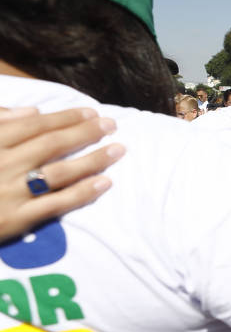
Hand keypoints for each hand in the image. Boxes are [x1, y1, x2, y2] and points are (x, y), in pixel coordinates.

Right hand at [0, 107, 124, 242]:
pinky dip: (84, 192)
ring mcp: (10, 193)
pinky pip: (57, 203)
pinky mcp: (17, 220)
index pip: (34, 126)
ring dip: (93, 159)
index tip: (90, 112)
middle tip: (112, 125)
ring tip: (118, 150)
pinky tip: (105, 182)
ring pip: (60, 172)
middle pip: (52, 145)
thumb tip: (32, 112)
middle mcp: (1, 164)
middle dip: (85, 133)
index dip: (65, 117)